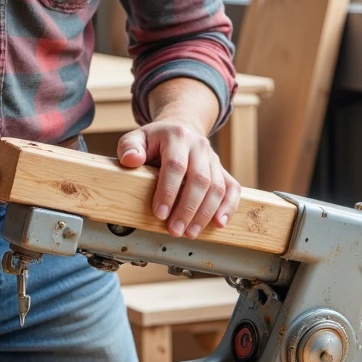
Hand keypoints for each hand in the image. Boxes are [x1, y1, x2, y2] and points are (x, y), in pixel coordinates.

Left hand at [117, 119, 240, 237]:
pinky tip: (219, 223)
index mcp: (177, 137)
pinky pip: (232, 189)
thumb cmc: (156, 140)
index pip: (176, 166)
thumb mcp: (137, 138)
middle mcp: (199, 146)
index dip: (168, 192)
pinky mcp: (222, 170)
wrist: (181, 128)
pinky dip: (228, 207)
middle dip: (187, 209)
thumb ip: (129, 147)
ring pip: (217, 187)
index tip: (160, 213)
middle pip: (200, 180)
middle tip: (175, 230)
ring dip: (205, 214)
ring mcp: (214, 159)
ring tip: (190, 233)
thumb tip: (131, 160)